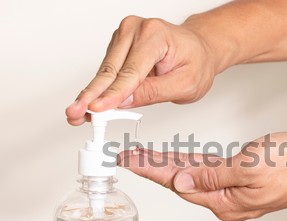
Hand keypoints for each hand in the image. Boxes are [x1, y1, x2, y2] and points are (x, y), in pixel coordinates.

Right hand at [65, 16, 215, 124]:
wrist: (200, 50)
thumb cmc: (196, 63)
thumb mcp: (185, 84)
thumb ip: (154, 92)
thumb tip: (125, 101)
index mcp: (155, 35)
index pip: (130, 71)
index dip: (112, 94)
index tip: (96, 109)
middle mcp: (136, 30)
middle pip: (110, 70)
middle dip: (91, 96)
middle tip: (74, 113)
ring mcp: (125, 36)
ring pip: (105, 72)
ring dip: (92, 95)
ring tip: (79, 114)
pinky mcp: (119, 46)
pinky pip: (107, 70)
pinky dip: (100, 89)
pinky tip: (91, 103)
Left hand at [119, 132, 286, 220]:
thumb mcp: (249, 168)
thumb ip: (213, 176)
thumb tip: (182, 183)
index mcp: (225, 202)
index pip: (178, 184)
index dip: (151, 170)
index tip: (129, 160)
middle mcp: (226, 201)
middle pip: (181, 182)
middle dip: (153, 168)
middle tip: (129, 156)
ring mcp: (233, 191)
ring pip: (193, 175)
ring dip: (169, 164)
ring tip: (145, 156)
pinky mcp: (240, 180)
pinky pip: (209, 171)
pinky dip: (191, 162)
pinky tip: (178, 158)